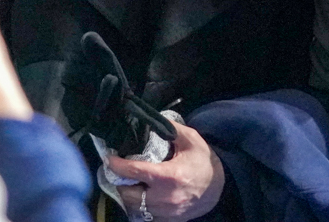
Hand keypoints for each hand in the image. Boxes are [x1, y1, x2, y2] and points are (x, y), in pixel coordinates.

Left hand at [110, 123, 225, 220]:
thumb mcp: (191, 140)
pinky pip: (145, 217)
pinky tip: (139, 195)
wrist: (219, 188)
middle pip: (128, 194)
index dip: (117, 165)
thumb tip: (150, 117)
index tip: (109, 157)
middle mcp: (165, 198)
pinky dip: (138, 207)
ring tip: (126, 183)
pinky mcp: (169, 221)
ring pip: (134, 208)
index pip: (134, 172)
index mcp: (169, 176)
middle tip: (117, 171)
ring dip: (127, 196)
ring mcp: (166, 213)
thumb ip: (170, 128)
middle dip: (119, 182)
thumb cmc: (203, 162)